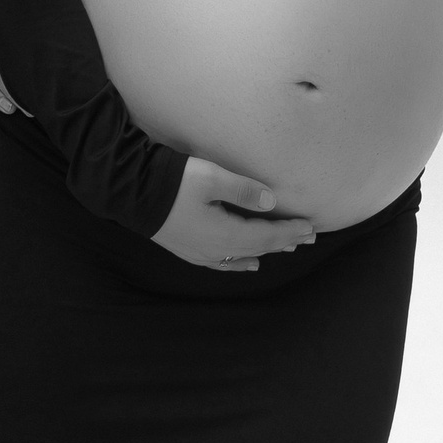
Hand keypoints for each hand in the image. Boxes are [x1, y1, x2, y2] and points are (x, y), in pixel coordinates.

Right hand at [151, 157, 317, 270]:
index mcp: (225, 233)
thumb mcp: (211, 178)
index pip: (267, 235)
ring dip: (268, 250)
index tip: (311, 226)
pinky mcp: (189, 250)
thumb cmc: (171, 182)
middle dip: (285, 241)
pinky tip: (250, 264)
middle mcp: (215, 249)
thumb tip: (270, 201)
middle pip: (259, 247)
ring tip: (289, 247)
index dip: (291, 231)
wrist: (130, 193)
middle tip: (310, 237)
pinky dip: (241, 262)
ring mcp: (201, 253)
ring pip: (243, 255)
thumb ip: (243, 190)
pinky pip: (223, 262)